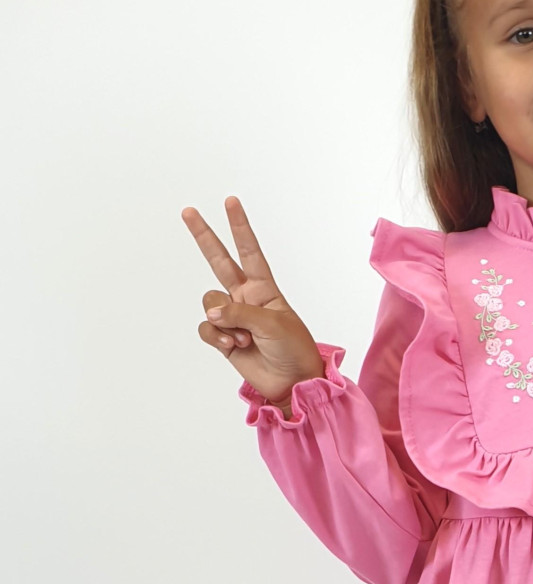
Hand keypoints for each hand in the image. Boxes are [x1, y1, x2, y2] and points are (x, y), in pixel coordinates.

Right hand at [182, 195, 325, 405]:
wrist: (292, 382)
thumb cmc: (294, 349)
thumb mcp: (274, 324)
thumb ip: (240, 313)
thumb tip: (212, 313)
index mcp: (264, 288)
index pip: (249, 251)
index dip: (239, 227)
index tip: (230, 201)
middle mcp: (245, 297)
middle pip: (219, 261)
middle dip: (204, 237)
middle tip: (188, 211)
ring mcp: (233, 317)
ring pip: (210, 304)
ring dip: (223, 322)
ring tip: (243, 338)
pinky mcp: (223, 338)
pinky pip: (206, 328)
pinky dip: (216, 337)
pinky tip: (232, 347)